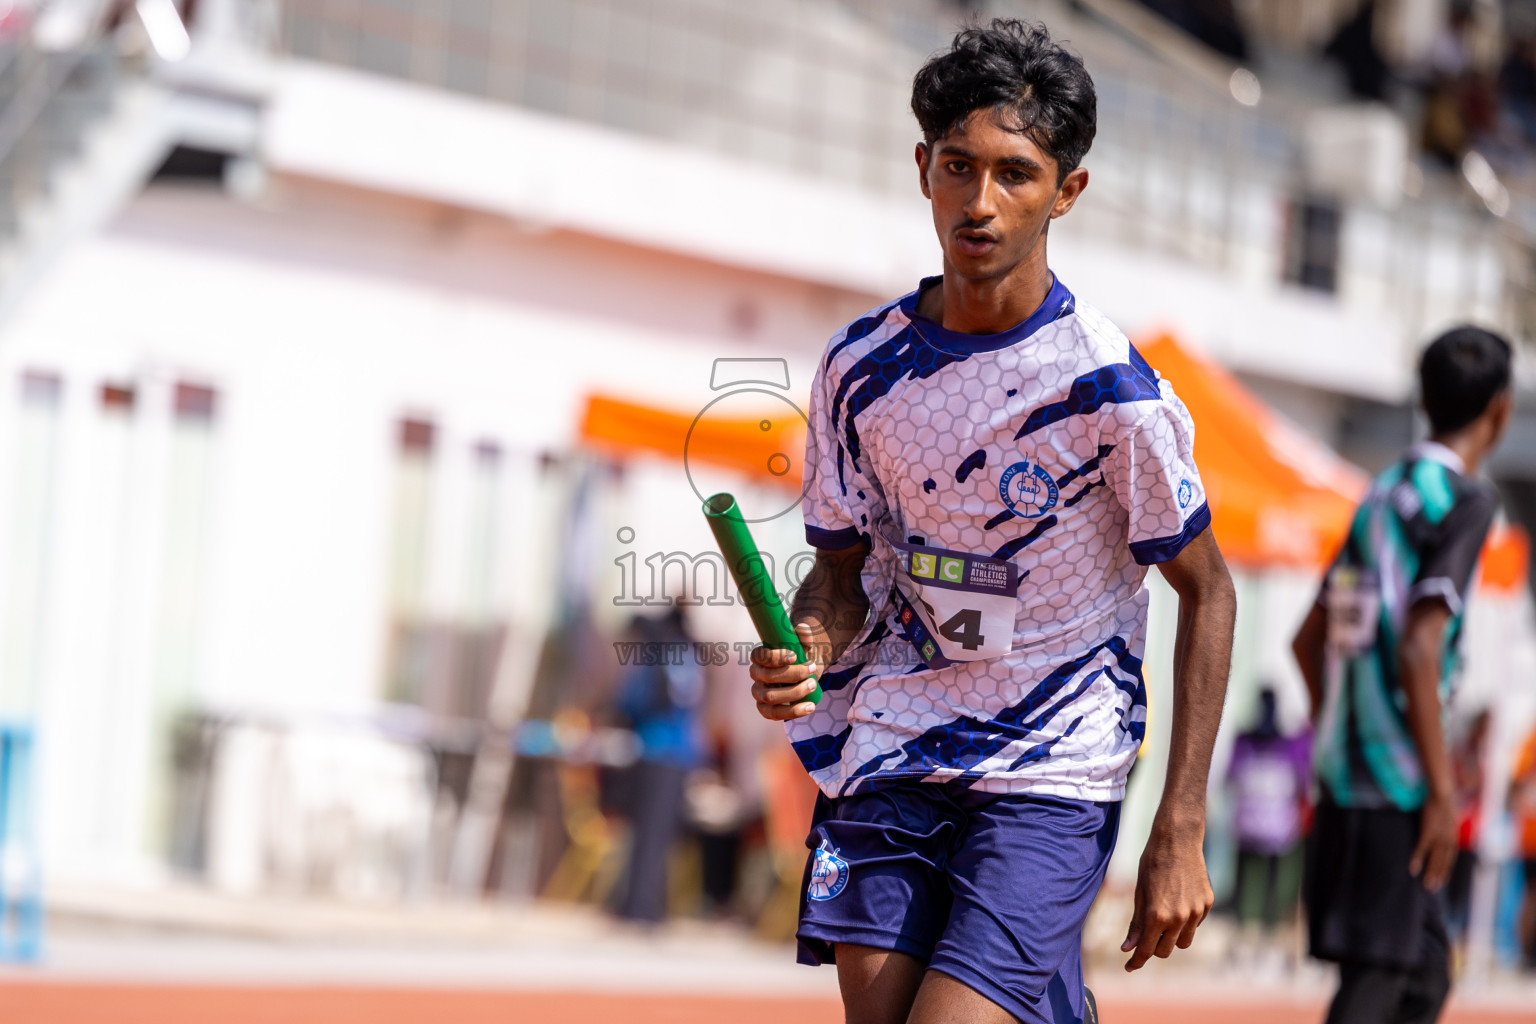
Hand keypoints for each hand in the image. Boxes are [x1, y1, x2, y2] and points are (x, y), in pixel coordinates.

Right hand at [748, 623, 820, 720]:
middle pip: (767, 677)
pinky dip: (793, 712)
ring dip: (794, 693)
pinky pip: (774, 714)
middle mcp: (756, 676)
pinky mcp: (767, 710)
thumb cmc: (802, 657)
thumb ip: (804, 636)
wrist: (806, 673)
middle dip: (792, 674)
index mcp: (760, 657)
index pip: (759, 656)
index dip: (775, 657)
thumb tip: (803, 629)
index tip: (795, 656)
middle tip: (812, 669)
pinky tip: (809, 707)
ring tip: (813, 685)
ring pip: (770, 697)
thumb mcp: (804, 646)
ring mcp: (760, 694)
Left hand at [1122, 818, 1213, 971]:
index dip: (1136, 961)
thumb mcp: (1139, 892)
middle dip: (1153, 948)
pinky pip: (1196, 924)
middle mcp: (1179, 918)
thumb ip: (1136, 922)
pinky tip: (1179, 902)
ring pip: (1184, 942)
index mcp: (1157, 915)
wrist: (1178, 839)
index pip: (1146, 950)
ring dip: (1172, 938)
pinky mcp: (1208, 904)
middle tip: (1145, 936)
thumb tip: (1128, 948)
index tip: (1129, 967)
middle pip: (1165, 951)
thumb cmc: (1152, 863)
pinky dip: (1186, 921)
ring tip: (1164, 918)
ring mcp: (1196, 912)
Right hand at [1410, 792, 1458, 891]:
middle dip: (1439, 875)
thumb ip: (1446, 825)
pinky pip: (1422, 849)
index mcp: (1453, 836)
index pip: (1450, 857)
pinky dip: (1418, 860)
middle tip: (1433, 889)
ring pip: (1436, 859)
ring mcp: (1439, 837)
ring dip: (1431, 872)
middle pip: (1444, 861)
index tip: (1442, 880)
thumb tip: (1442, 829)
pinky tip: (1413, 868)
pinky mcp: (1428, 832)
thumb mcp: (1447, 816)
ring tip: (1427, 884)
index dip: (1446, 869)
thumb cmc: (1443, 801)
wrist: (1442, 793)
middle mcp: (1448, 839)